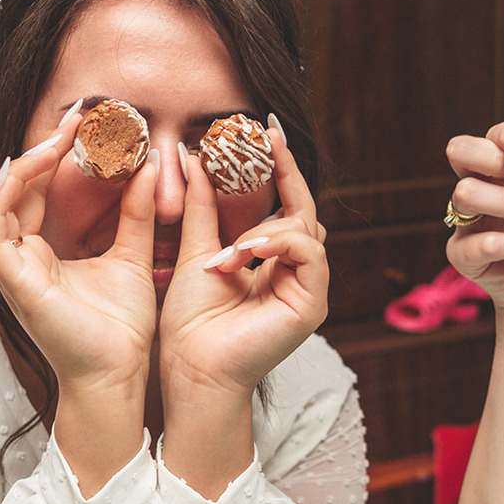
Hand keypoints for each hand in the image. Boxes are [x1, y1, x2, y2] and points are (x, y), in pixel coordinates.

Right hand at [0, 104, 159, 392]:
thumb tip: (149, 166)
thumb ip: (136, 214)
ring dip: (23, 167)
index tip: (85, 123)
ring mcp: (13, 271)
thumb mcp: (132, 257)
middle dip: (41, 149)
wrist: (119, 376)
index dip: (54, 155)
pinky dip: (5, 196)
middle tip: (75, 116)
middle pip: (16, 191)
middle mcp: (22, 258)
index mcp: (44, 253)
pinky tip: (28, 169)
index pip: (37, 192)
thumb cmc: (121, 330)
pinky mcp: (12, 282)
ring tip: (56, 138)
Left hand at [157, 124, 329, 398]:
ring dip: (265, 228)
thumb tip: (194, 159)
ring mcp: (309, 289)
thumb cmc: (191, 325)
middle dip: (286, 173)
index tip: (265, 131)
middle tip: (266, 138)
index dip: (279, 168)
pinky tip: (245, 254)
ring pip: (306, 227)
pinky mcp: (312, 304)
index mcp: (273, 263)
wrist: (192, 372)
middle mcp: (297, 273)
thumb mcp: (197, 252)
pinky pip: (308, 252)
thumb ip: (203, 209)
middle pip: (303, 210)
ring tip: (230, 251)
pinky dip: (276, 244)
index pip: (283, 205)